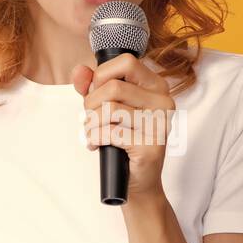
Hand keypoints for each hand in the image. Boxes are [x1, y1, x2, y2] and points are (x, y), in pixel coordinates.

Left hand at [73, 53, 175, 201]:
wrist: (138, 181)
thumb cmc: (124, 141)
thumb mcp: (105, 107)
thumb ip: (91, 85)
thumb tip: (79, 71)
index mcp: (156, 86)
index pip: (126, 62)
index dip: (102, 76)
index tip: (96, 93)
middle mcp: (164, 102)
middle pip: (114, 87)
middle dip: (91, 104)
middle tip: (89, 119)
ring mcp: (160, 124)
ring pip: (110, 109)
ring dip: (91, 124)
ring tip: (91, 133)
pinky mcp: (151, 146)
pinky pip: (111, 133)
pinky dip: (95, 138)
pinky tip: (95, 144)